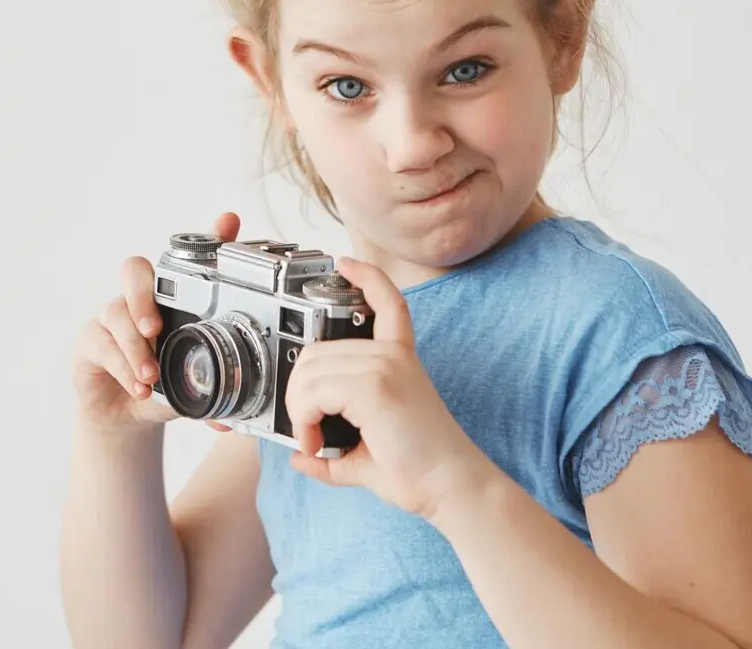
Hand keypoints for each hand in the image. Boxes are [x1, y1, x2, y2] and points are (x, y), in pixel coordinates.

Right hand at [71, 211, 242, 432]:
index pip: (188, 260)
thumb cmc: (163, 388)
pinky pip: (100, 342)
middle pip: (134, 269)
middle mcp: (140, 300)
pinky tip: (138, 386)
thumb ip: (212, 391)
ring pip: (115, 312)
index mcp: (173, 300)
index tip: (229, 223)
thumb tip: (232, 413)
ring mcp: (111, 316)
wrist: (125, 418)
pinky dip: (121, 365)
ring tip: (150, 376)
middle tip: (156, 327)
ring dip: (134, 347)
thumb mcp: (192, 386)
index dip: (209, 237)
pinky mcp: (89, 340)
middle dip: (143, 294)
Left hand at [283, 257, 489, 520]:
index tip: (345, 263)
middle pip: (316, 351)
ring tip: (313, 440)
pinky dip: (304, 417)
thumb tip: (298, 457)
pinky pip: (315, 388)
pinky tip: (316, 442)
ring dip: (298, 409)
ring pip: (309, 370)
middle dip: (298, 393)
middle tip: (309, 430)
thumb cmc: (418, 471)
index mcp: (398, 359)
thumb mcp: (366, 454)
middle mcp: (392, 355)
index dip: (366, 276)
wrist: (452, 487)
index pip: (387, 303)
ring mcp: (384, 366)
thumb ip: (331, 453)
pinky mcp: (375, 386)